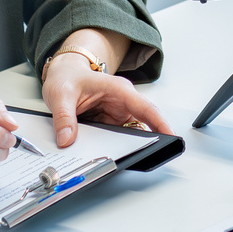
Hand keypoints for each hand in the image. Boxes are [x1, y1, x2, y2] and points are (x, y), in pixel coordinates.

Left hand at [41, 44, 171, 147]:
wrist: (63, 74)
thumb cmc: (68, 77)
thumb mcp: (61, 96)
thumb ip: (64, 118)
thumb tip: (67, 140)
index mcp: (119, 90)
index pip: (145, 108)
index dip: (160, 123)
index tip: (171, 137)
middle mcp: (123, 102)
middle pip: (143, 124)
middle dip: (145, 141)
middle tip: (146, 156)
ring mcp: (118, 113)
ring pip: (129, 134)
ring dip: (124, 146)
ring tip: (115, 157)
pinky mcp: (111, 122)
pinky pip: (116, 138)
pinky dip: (111, 147)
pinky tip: (103, 153)